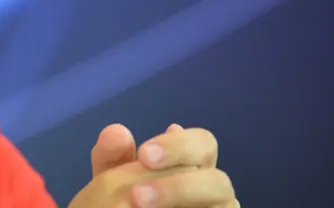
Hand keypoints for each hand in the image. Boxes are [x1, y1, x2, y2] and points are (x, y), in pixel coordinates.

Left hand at [69, 124, 238, 207]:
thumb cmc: (120, 199)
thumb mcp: (109, 178)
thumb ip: (111, 155)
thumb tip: (119, 132)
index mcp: (192, 164)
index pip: (203, 143)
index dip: (178, 146)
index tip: (144, 154)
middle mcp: (211, 189)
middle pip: (219, 180)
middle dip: (179, 185)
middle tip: (137, 193)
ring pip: (223, 205)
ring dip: (180, 198)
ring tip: (138, 204)